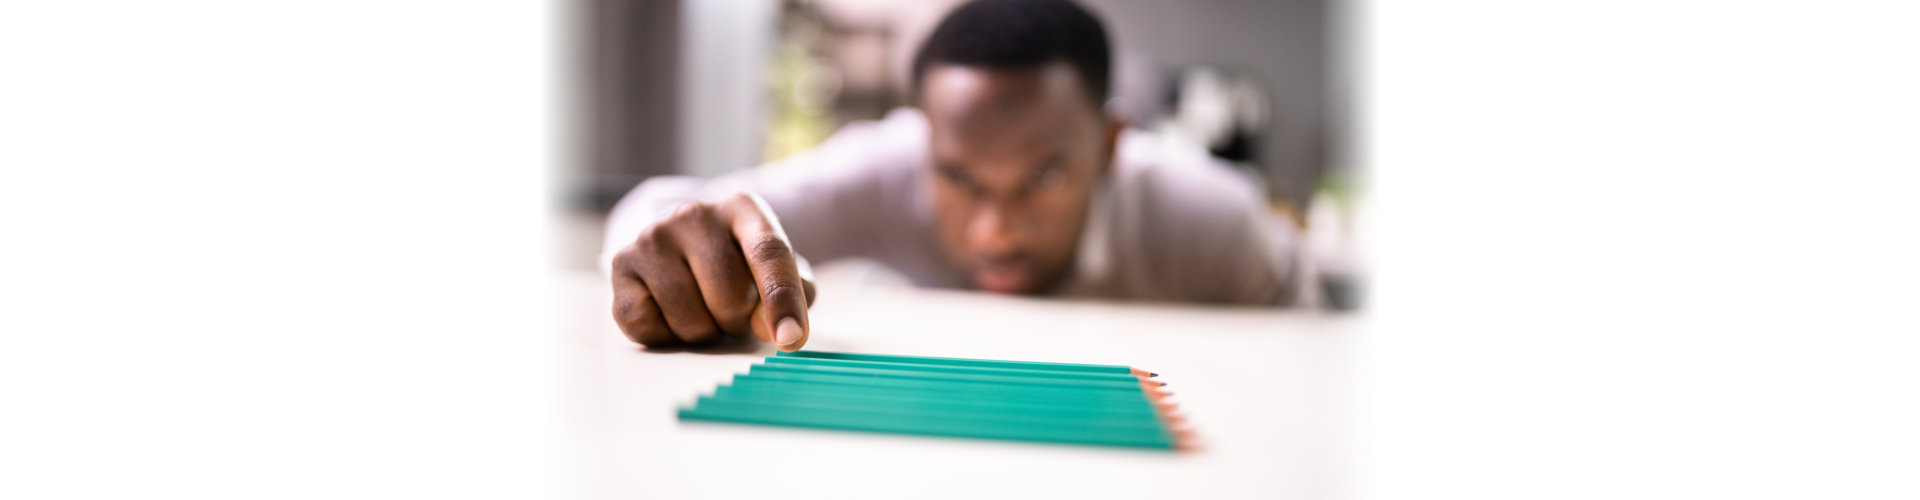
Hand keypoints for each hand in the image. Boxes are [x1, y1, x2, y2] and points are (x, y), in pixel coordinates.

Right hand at [610, 193, 816, 350]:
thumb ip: (794, 294)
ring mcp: (653, 237)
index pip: (769, 253)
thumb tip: (768, 326)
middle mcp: (694, 214)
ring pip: (690, 320)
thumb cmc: (738, 264)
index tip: (790, 340)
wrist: (680, 242)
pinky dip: (666, 337)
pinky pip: (648, 329)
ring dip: (704, 332)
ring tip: (702, 307)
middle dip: (737, 321)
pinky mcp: (621, 264)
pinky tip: (670, 312)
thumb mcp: (777, 269)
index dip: (782, 300)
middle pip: (729, 297)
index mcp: (743, 208)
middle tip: (731, 309)